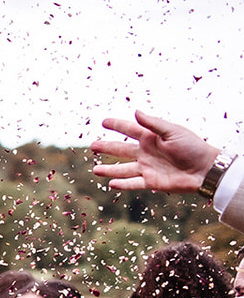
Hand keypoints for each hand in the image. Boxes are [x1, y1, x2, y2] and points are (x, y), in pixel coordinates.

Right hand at [92, 110, 221, 192]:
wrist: (204, 169)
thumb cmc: (192, 147)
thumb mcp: (173, 131)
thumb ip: (153, 124)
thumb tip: (135, 112)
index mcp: (151, 138)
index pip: (129, 129)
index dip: (116, 125)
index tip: (103, 122)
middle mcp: (146, 152)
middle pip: (121, 149)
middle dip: (107, 147)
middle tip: (93, 145)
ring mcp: (147, 168)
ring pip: (123, 169)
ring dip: (109, 169)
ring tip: (95, 170)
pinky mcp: (150, 182)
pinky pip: (133, 183)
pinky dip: (122, 184)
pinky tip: (111, 184)